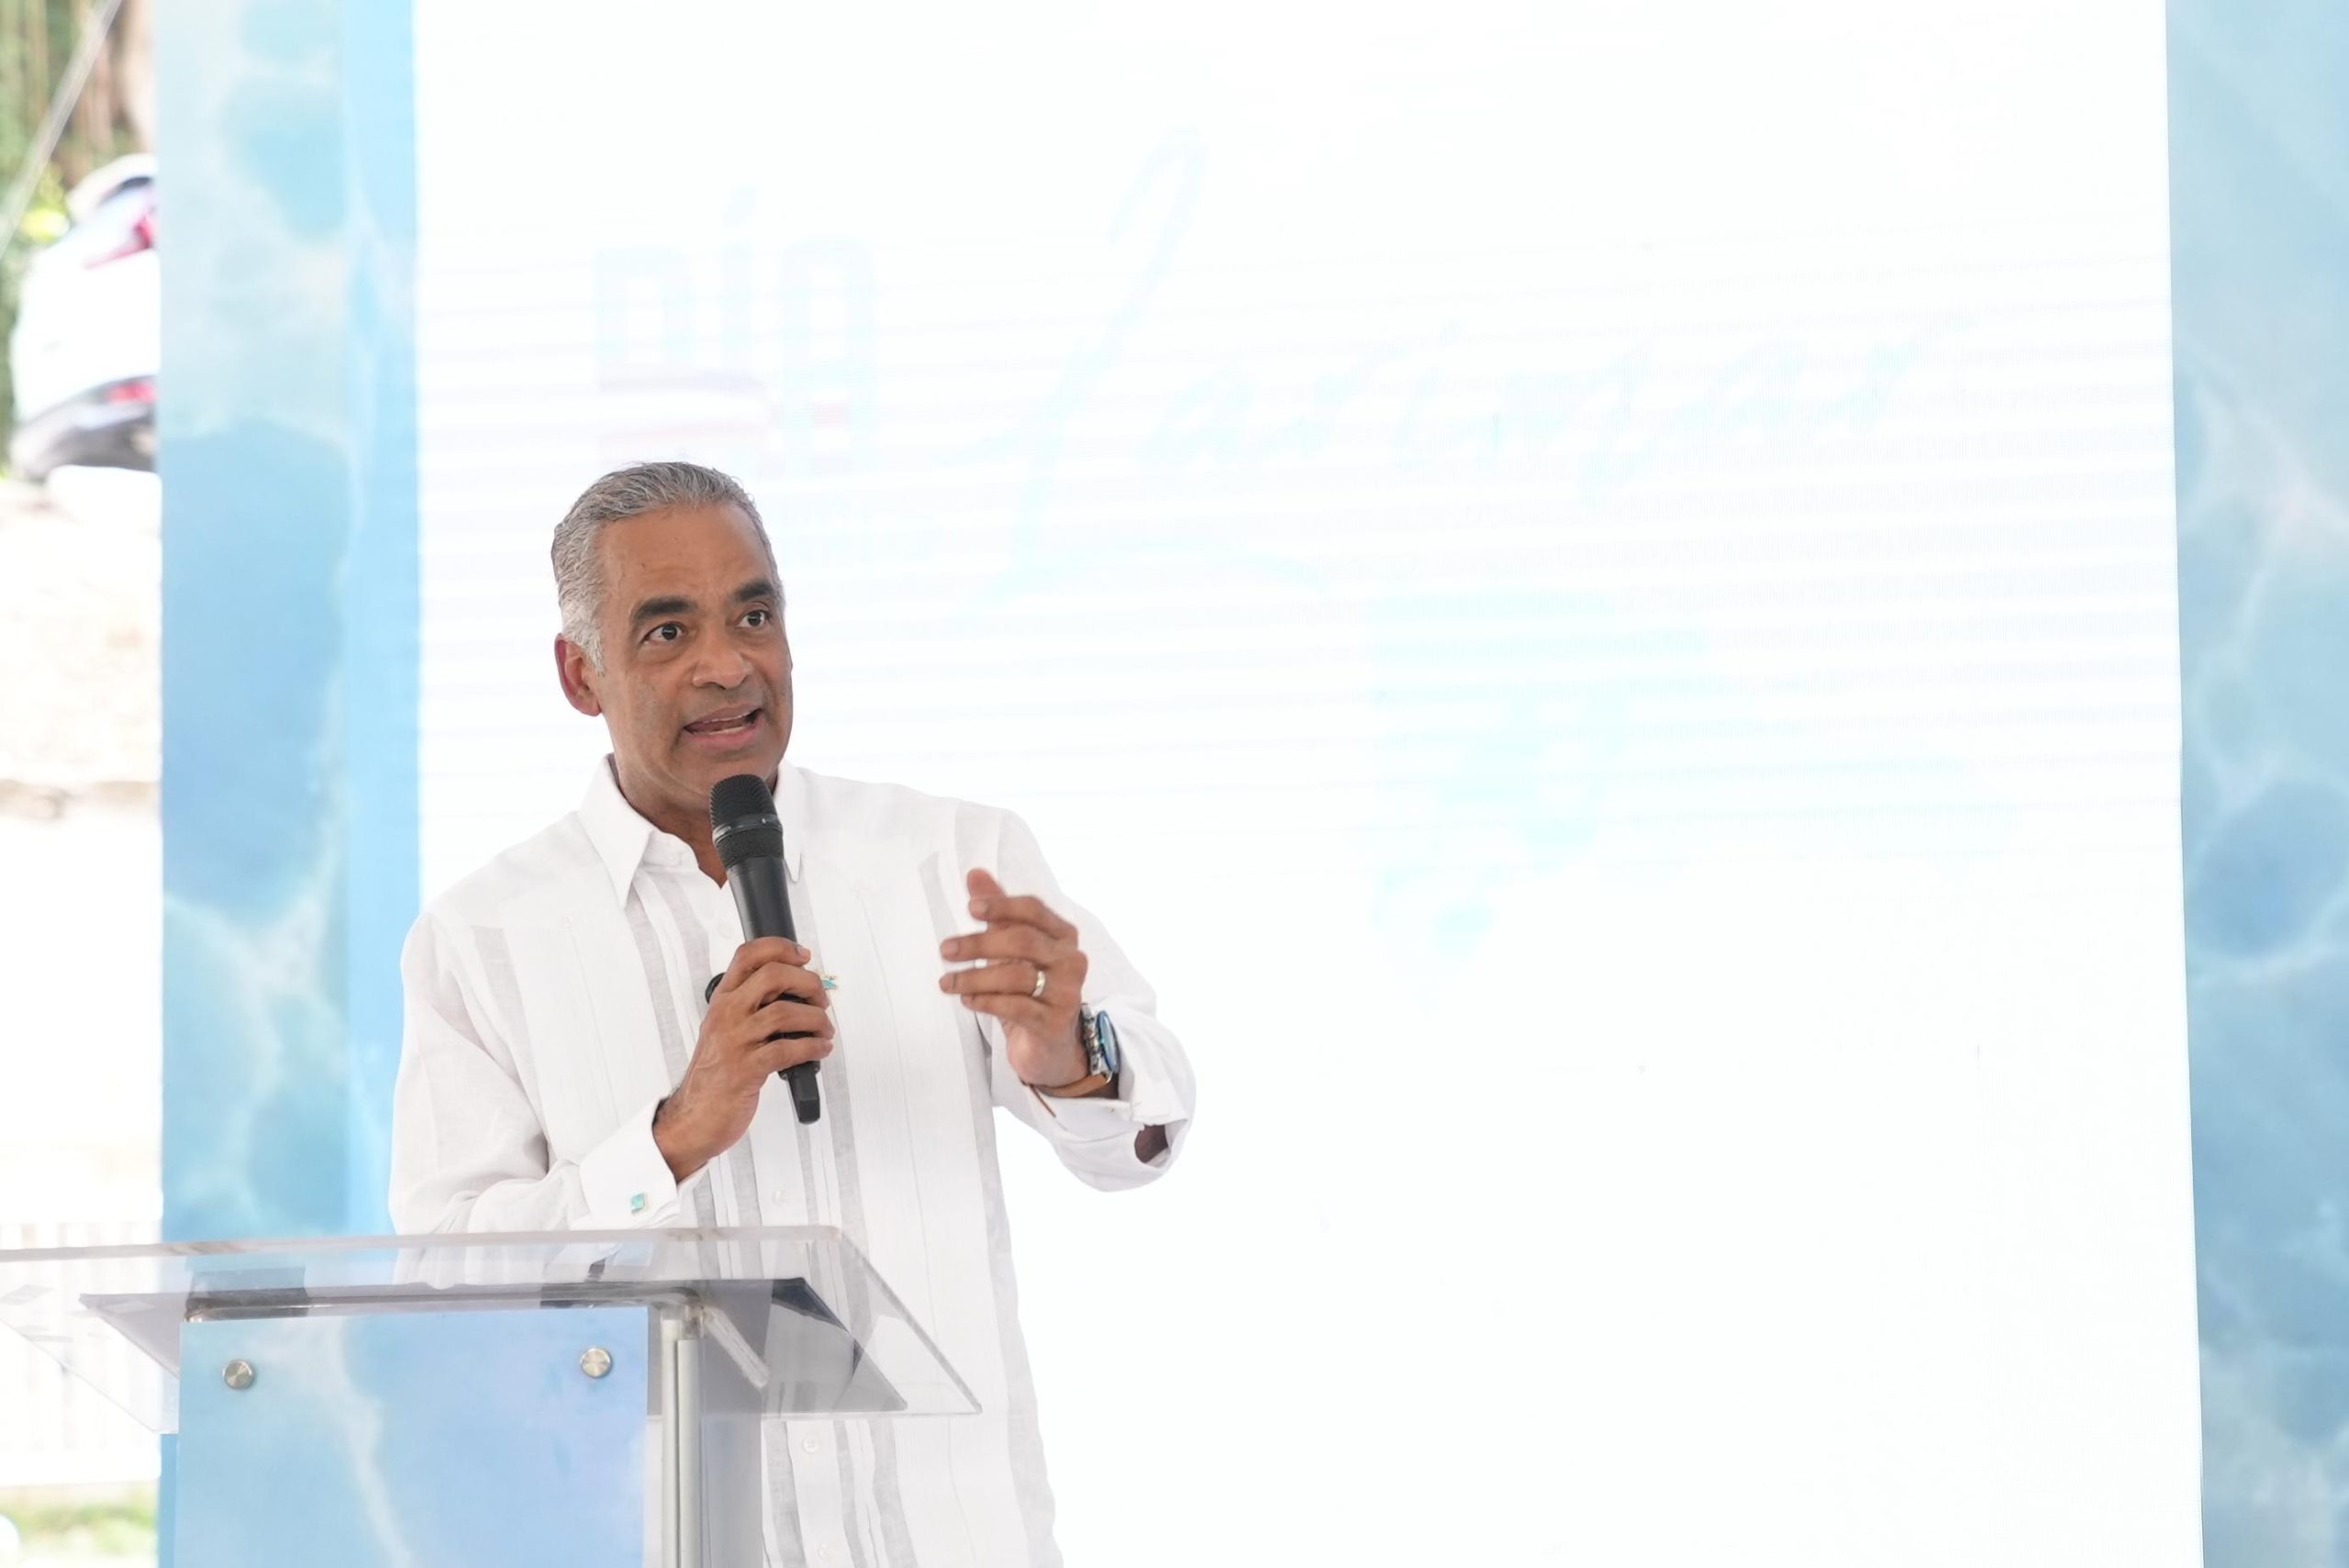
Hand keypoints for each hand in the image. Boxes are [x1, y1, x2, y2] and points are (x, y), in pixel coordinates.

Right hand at [653, 936, 832, 1181]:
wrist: (695, 1115)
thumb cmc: (717, 1072)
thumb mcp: (726, 1029)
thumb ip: (753, 1006)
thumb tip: (798, 990)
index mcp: (722, 1000)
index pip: (748, 955)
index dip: (781, 947)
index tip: (804, 956)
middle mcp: (726, 1014)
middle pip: (773, 975)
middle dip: (808, 983)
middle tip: (821, 1000)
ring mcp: (735, 1041)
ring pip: (785, 1012)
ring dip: (816, 1020)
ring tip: (825, 1030)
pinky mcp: (746, 1069)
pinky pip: (788, 1049)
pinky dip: (813, 1047)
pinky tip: (820, 1050)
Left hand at [939, 868, 1090, 1088]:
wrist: (1051, 1047)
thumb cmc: (1030, 991)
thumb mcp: (1014, 951)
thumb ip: (998, 913)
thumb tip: (975, 874)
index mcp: (1063, 936)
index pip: (1034, 910)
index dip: (1002, 905)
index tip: (970, 908)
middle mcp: (1071, 960)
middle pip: (1023, 941)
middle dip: (979, 943)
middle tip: (945, 950)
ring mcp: (1066, 993)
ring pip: (1016, 976)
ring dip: (974, 977)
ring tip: (946, 982)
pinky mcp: (1054, 1023)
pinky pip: (1015, 1007)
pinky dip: (985, 1001)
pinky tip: (966, 1000)